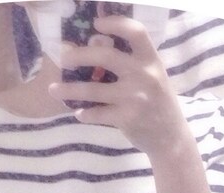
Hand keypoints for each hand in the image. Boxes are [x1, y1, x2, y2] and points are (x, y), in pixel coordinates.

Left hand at [50, 15, 188, 158]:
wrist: (170, 138)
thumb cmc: (157, 102)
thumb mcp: (153, 75)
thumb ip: (132, 61)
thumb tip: (96, 43)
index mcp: (151, 59)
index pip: (135, 32)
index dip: (115, 23)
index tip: (96, 23)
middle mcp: (143, 75)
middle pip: (105, 56)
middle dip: (79, 55)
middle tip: (63, 57)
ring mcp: (134, 97)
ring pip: (93, 89)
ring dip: (69, 89)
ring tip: (53, 89)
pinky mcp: (126, 118)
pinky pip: (97, 113)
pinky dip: (85, 113)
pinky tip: (78, 113)